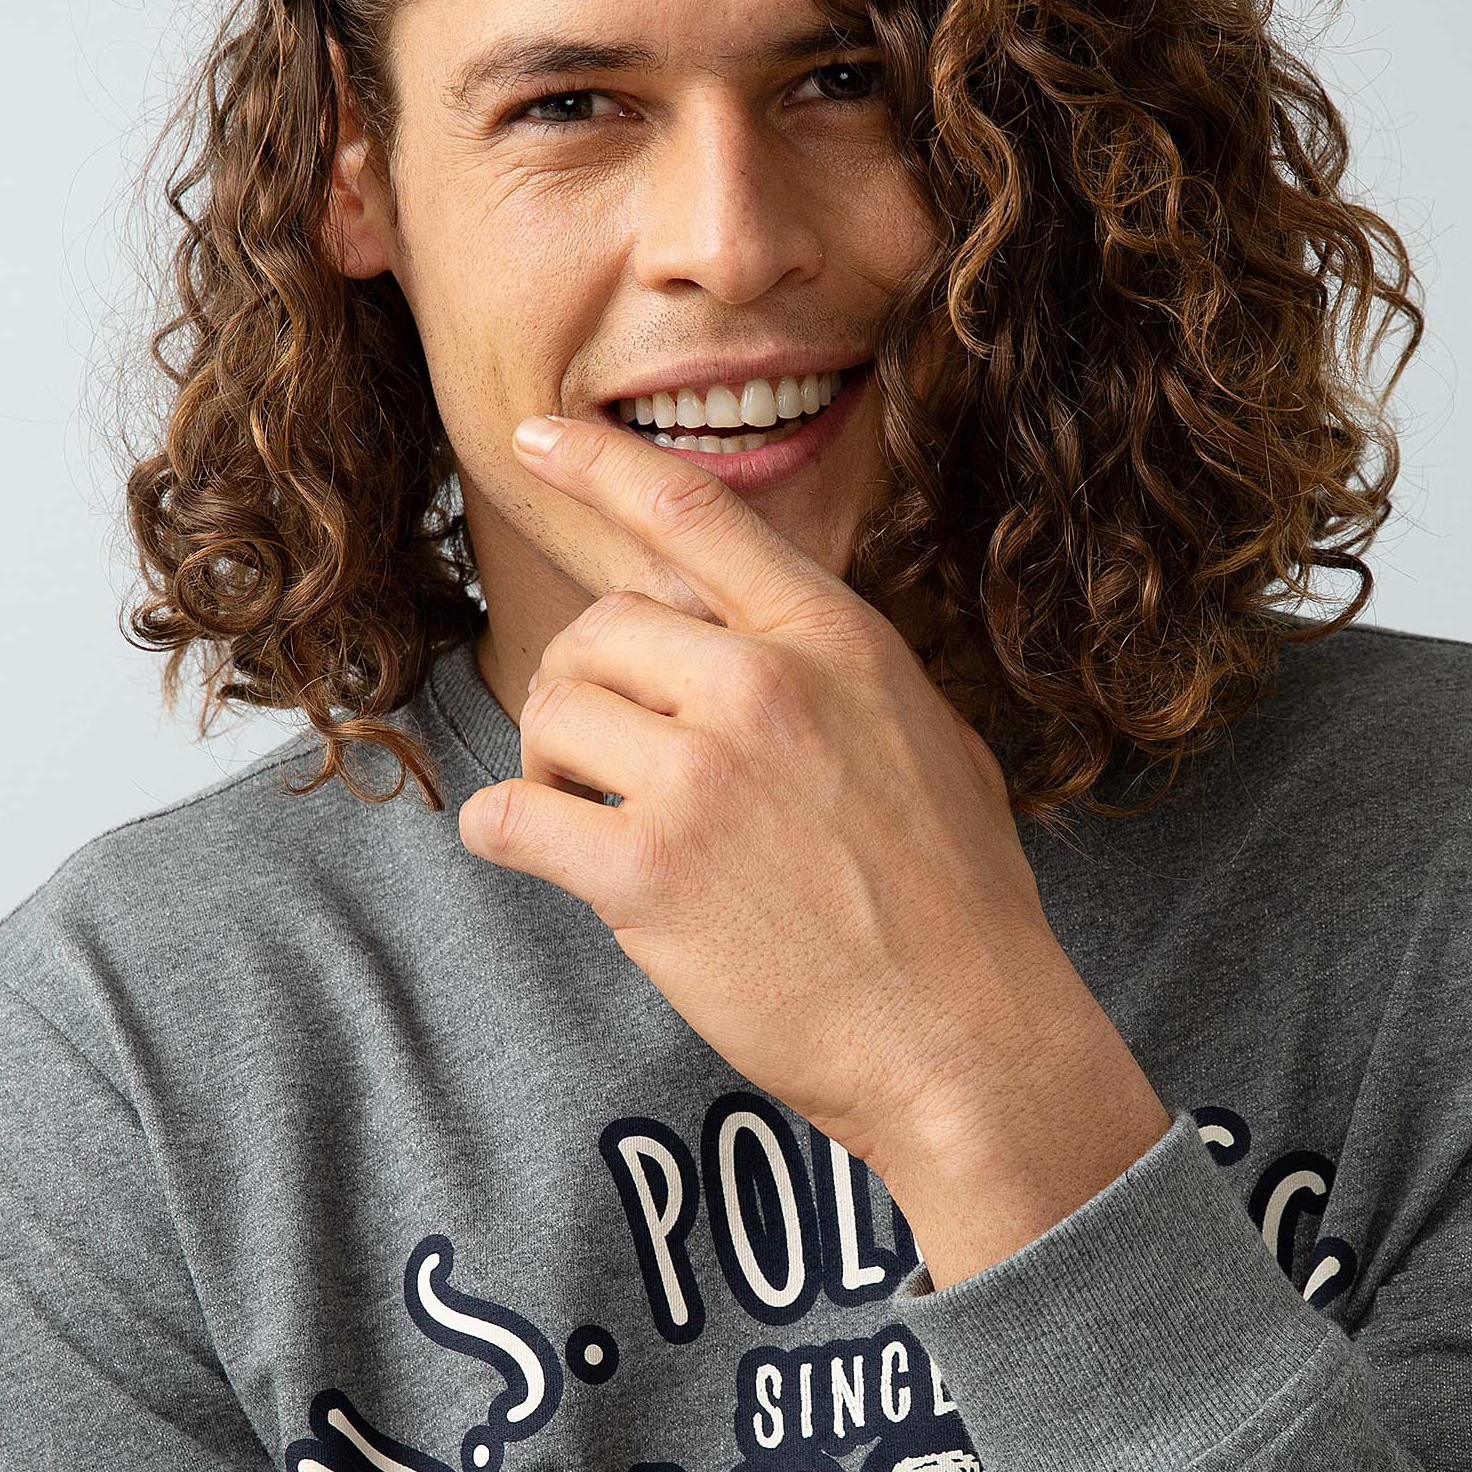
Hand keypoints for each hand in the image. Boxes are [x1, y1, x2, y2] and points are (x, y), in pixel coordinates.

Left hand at [455, 413, 1123, 1201]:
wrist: (966, 1038)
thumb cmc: (959, 905)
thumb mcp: (929, 736)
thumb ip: (838, 673)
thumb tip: (768, 642)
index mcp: (832, 640)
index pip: (692, 513)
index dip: (599, 462)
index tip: (536, 434)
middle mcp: (764, 686)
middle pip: (596, 630)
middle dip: (585, 692)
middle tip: (612, 764)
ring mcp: (702, 777)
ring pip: (546, 712)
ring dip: (551, 767)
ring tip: (598, 820)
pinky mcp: (648, 872)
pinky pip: (511, 817)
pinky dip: (505, 834)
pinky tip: (535, 855)